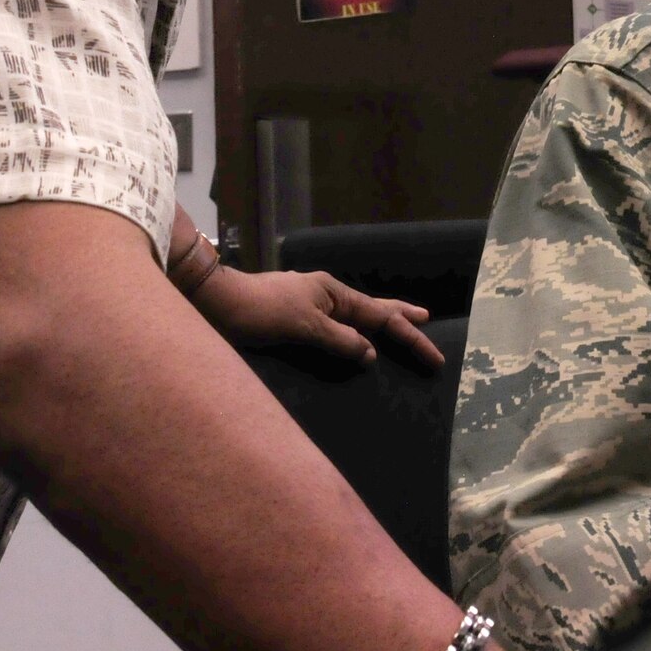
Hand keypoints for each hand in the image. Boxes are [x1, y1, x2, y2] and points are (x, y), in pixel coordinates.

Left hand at [191, 264, 445, 368]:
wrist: (215, 304)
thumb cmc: (260, 311)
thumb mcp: (304, 327)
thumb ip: (340, 340)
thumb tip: (370, 354)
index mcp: (334, 293)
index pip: (382, 317)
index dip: (410, 338)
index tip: (435, 356)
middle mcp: (325, 297)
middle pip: (371, 309)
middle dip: (399, 318)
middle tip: (425, 320)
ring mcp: (308, 307)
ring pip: (351, 317)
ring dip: (374, 323)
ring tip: (393, 325)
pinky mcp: (292, 321)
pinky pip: (331, 329)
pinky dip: (348, 333)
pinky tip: (347, 338)